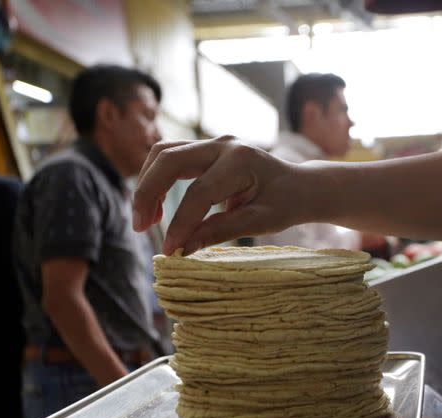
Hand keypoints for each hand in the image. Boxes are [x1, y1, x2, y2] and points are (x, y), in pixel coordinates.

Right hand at [132, 136, 306, 254]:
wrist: (300, 185)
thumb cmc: (286, 204)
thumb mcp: (261, 222)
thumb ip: (222, 231)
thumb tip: (183, 249)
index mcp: (241, 161)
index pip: (199, 193)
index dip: (180, 223)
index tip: (170, 250)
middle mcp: (224, 144)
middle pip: (170, 160)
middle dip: (148, 193)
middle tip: (140, 228)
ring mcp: (214, 143)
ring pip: (164, 152)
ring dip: (147, 184)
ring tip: (145, 221)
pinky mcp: (206, 149)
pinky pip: (171, 156)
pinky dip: (157, 179)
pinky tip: (156, 208)